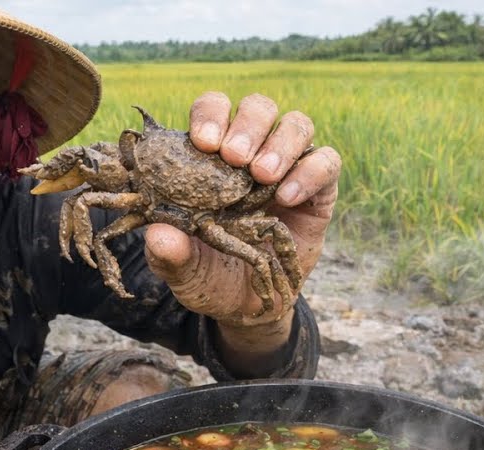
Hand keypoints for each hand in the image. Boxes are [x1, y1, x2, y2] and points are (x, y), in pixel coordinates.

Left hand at [144, 92, 340, 328]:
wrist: (249, 306)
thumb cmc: (209, 275)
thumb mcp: (183, 270)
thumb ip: (168, 254)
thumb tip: (157, 234)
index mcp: (211, 158)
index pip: (213, 110)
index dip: (210, 115)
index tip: (202, 141)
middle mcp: (252, 154)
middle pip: (258, 108)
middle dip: (246, 124)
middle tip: (233, 155)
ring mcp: (288, 169)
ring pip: (297, 124)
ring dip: (279, 143)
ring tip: (261, 175)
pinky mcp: (318, 189)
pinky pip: (326, 162)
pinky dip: (310, 172)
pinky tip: (287, 196)